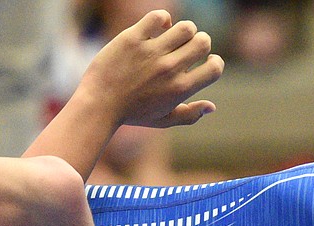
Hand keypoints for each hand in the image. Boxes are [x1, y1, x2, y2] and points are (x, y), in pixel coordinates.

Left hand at [80, 10, 223, 128]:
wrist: (98, 105)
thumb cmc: (132, 114)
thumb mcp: (163, 120)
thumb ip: (189, 115)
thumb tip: (212, 107)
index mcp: (179, 89)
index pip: (216, 68)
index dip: (215, 62)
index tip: (204, 62)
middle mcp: (169, 69)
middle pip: (203, 41)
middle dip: (200, 42)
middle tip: (185, 48)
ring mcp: (151, 52)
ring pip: (185, 27)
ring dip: (183, 30)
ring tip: (172, 37)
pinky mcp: (133, 39)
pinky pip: (158, 17)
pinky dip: (162, 19)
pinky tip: (157, 28)